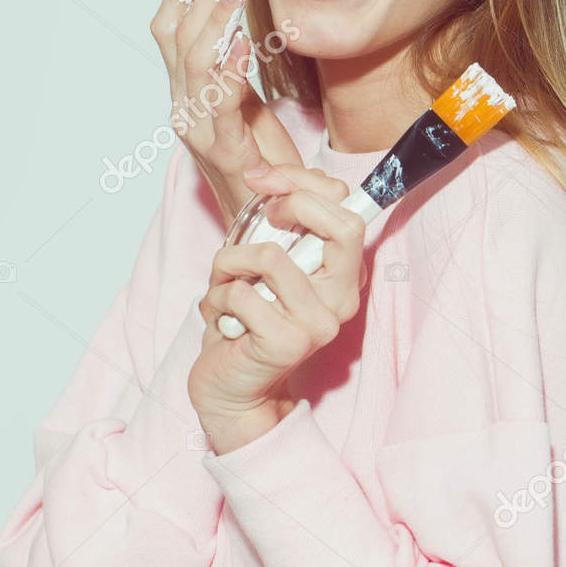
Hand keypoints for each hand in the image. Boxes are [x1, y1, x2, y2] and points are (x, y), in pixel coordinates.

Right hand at [150, 0, 303, 231]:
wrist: (265, 215)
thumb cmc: (259, 159)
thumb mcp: (246, 103)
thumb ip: (233, 70)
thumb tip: (237, 26)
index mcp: (185, 93)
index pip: (168, 32)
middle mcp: (184, 107)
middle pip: (181, 38)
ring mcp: (199, 128)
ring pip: (195, 61)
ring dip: (217, 18)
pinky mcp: (223, 148)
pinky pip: (220, 102)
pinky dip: (228, 69)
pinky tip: (240, 44)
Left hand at [187, 163, 367, 453]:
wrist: (232, 387)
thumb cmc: (245, 319)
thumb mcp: (264, 263)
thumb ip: (279, 227)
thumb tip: (268, 178)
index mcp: (343, 273)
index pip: (347, 207)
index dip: (302, 181)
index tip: (263, 182)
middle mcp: (342, 297)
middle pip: (340, 225)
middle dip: (284, 205)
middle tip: (252, 226)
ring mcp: (320, 322)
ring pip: (270, 256)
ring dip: (230, 262)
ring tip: (224, 283)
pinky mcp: (289, 342)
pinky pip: (241, 293)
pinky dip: (218, 297)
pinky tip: (223, 318)